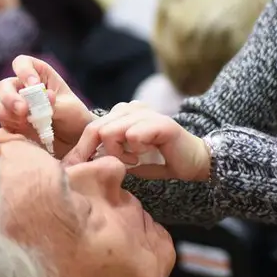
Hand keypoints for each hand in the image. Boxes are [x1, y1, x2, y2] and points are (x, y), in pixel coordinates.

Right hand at [0, 55, 95, 158]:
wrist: (75, 142)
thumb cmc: (74, 117)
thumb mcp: (69, 108)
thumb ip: (53, 103)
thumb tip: (43, 96)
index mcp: (38, 75)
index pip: (22, 63)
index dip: (24, 71)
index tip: (34, 85)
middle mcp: (21, 88)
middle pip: (4, 85)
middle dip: (10, 97)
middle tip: (24, 110)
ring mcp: (13, 107)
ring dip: (4, 110)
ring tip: (23, 122)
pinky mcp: (9, 124)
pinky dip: (7, 126)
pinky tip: (21, 132)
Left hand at [62, 103, 211, 181]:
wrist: (195, 162)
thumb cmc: (160, 159)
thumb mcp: (128, 158)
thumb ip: (108, 155)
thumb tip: (81, 163)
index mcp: (122, 114)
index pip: (91, 127)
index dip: (83, 149)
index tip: (83, 168)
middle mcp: (132, 108)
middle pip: (96, 128)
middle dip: (100, 153)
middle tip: (118, 164)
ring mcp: (146, 113)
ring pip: (111, 131)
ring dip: (118, 153)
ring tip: (132, 160)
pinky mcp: (161, 123)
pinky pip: (133, 134)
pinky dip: (134, 150)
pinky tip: (143, 156)